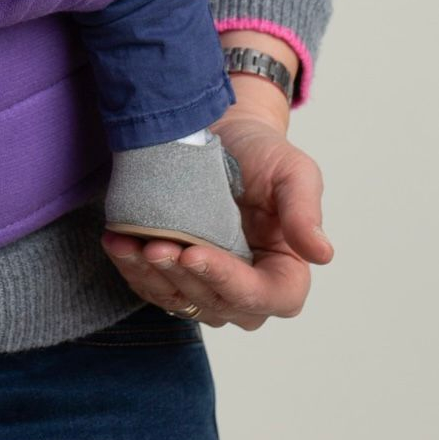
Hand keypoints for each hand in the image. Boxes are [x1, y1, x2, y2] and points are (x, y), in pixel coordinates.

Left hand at [102, 34, 332, 328]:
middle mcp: (247, 289)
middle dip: (182, 277)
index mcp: (286, 273)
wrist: (220, 136)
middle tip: (155, 246)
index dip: (229, 282)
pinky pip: (151, 285)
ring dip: (151, 278)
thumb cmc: (262, 154)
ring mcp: (208, 286)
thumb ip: (304, 212)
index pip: (265, 296)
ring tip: (129, 246)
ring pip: (180, 300)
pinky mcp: (174, 275)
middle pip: (217, 302)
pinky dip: (132, 268)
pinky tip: (116, 242)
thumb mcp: (294, 173)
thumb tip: (321, 254)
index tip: (195, 254)